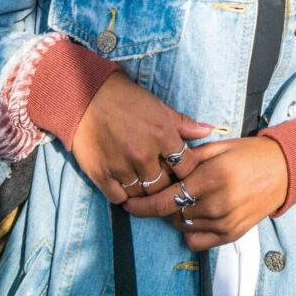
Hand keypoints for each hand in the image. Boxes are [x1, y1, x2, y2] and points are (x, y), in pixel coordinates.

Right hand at [72, 72, 211, 202]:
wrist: (87, 97)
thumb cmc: (127, 99)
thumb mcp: (159, 106)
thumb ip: (183, 123)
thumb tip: (208, 131)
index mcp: (163, 135)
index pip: (186, 167)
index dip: (188, 172)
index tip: (183, 172)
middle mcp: (144, 155)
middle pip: (165, 187)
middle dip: (168, 186)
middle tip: (165, 183)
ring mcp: (122, 167)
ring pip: (143, 196)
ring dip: (146, 193)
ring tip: (146, 187)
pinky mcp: (101, 175)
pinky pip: (119, 198)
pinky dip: (125, 196)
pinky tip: (127, 187)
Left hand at [125, 137, 287, 250]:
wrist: (285, 170)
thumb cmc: (251, 153)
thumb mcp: (220, 146)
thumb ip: (190, 157)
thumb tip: (162, 166)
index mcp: (213, 176)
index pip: (167, 199)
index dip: (143, 204)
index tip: (128, 203)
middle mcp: (217, 203)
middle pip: (172, 214)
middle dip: (161, 205)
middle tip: (163, 192)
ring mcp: (225, 222)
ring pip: (183, 226)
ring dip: (177, 214)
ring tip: (186, 198)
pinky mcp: (231, 235)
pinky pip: (196, 240)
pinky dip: (190, 229)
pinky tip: (196, 213)